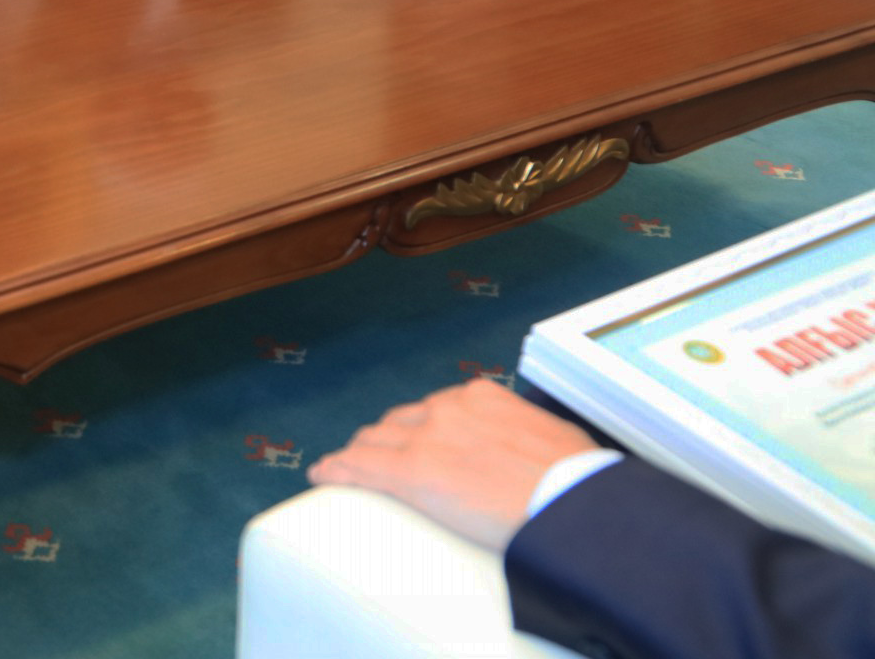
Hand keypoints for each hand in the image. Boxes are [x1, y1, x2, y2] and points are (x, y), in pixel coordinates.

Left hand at [305, 378, 602, 551]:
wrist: (574, 505)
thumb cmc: (579, 484)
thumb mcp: (557, 442)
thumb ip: (530, 438)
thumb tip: (539, 458)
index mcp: (482, 398)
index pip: (434, 409)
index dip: (420, 428)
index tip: (419, 441)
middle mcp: (448, 409)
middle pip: (399, 422)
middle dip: (389, 440)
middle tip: (383, 459)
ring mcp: (426, 438)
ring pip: (374, 441)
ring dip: (361, 455)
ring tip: (350, 469)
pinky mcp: (411, 473)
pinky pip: (359, 467)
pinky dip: (337, 470)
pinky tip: (322, 476)